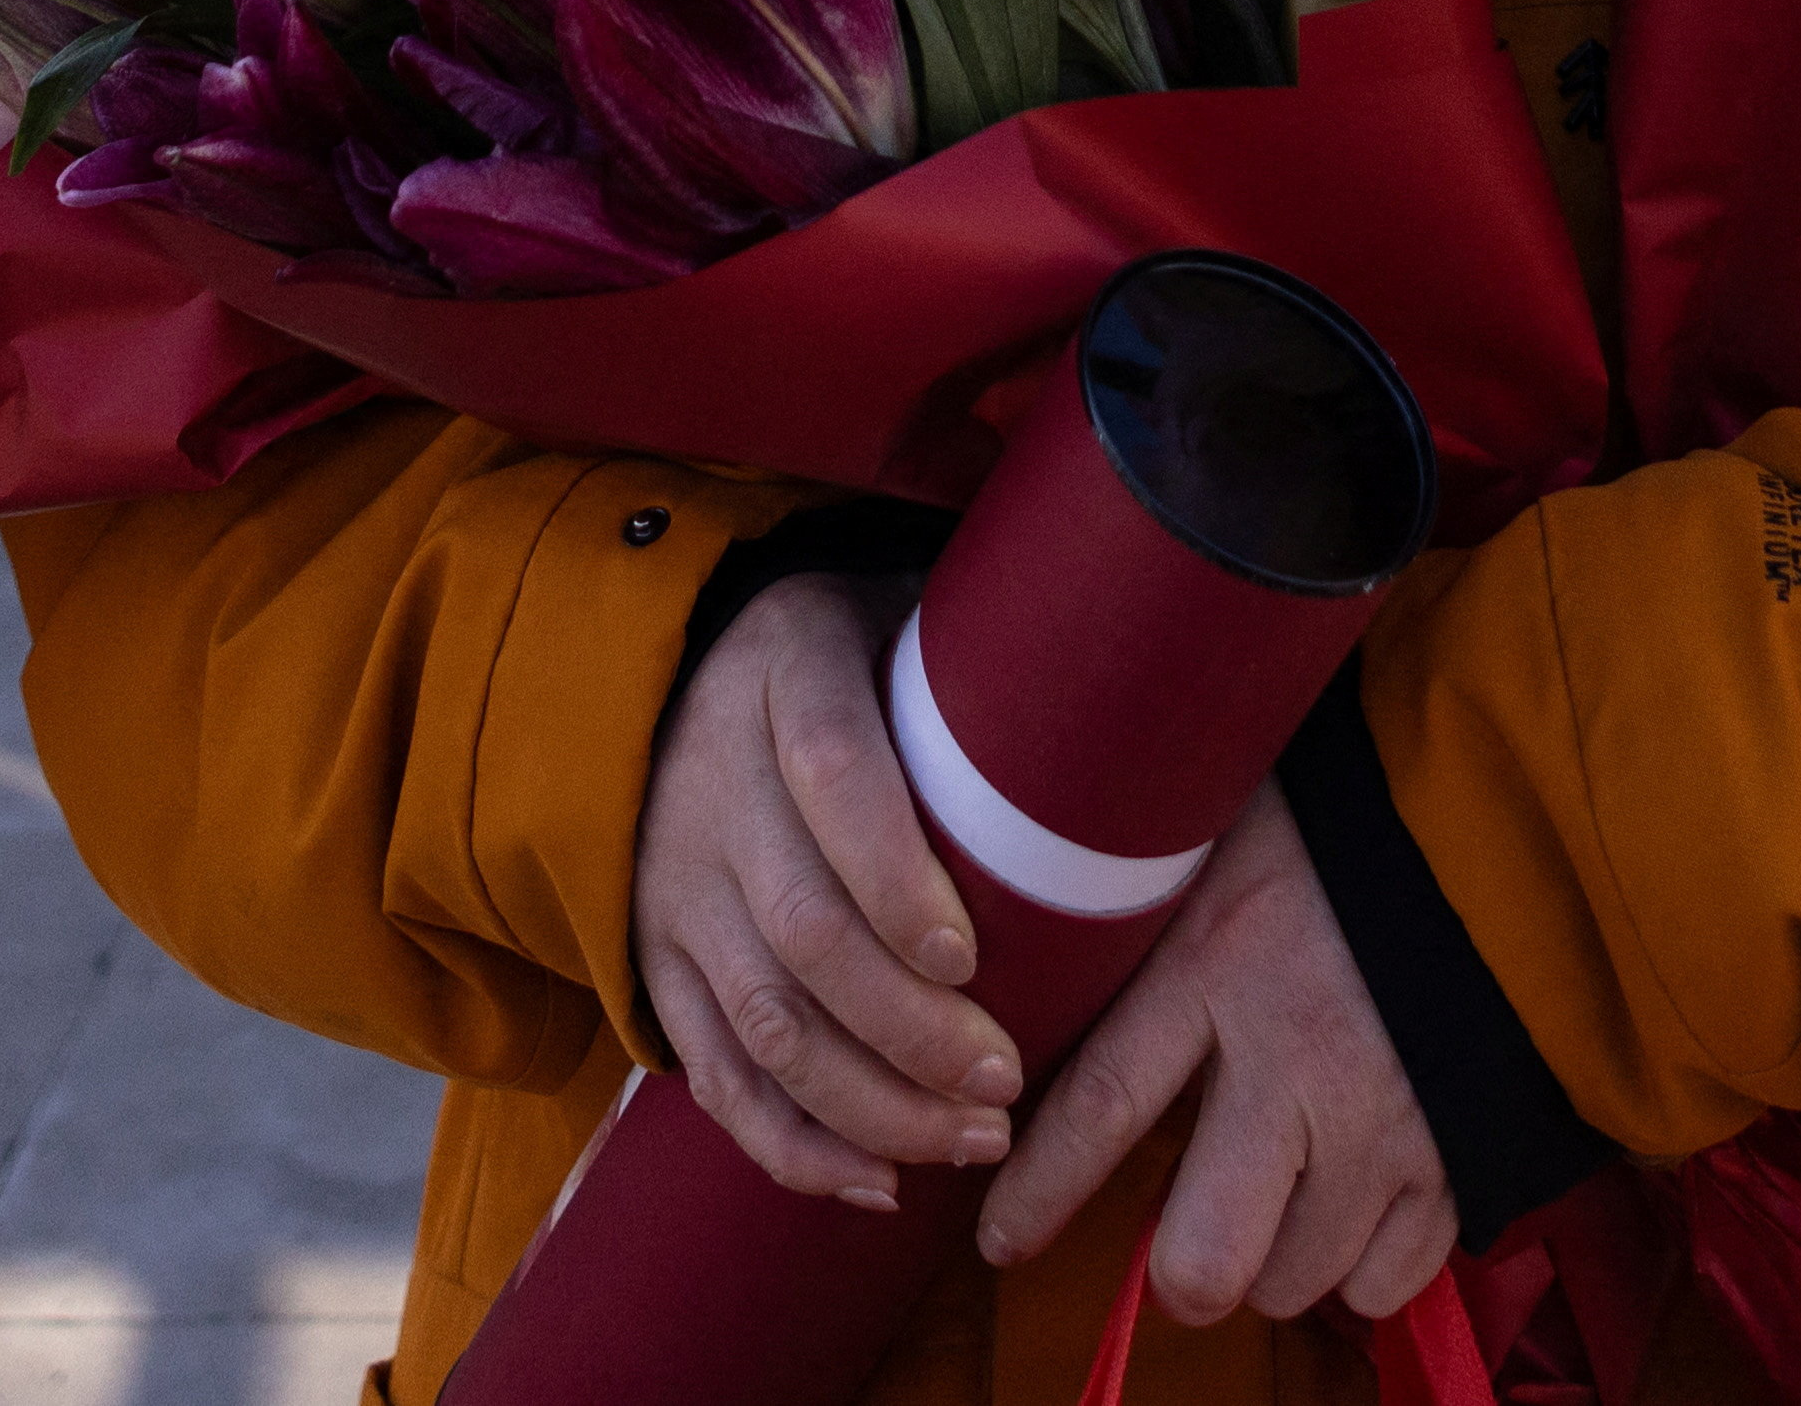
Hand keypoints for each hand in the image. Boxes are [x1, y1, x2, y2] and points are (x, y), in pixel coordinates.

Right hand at [637, 574, 1018, 1204]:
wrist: (683, 676)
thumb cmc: (858, 658)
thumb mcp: (907, 620)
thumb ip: (993, 669)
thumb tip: (1142, 725)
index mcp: (787, 675)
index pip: (831, 770)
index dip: (893, 871)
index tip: (968, 955)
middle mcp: (716, 786)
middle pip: (805, 931)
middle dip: (912, 1030)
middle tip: (1006, 1081)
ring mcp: (680, 884)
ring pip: (765, 1022)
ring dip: (871, 1104)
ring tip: (975, 1139)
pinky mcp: (658, 963)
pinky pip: (715, 1076)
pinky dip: (793, 1146)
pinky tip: (877, 1180)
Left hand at [971, 789, 1454, 1328]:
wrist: (1503, 817)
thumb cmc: (1339, 824)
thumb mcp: (1220, 841)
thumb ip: (1146, 916)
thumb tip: (1046, 961)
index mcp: (1220, 965)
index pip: (1100, 1107)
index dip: (1039, 1193)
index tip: (1000, 1240)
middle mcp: (1299, 1060)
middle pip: (1205, 1259)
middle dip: (1181, 1275)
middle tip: (1184, 1243)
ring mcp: (1388, 1120)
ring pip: (1294, 1281)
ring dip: (1275, 1261)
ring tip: (1282, 1200)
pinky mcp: (1460, 1153)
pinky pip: (1387, 1283)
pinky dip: (1361, 1266)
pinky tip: (1353, 1204)